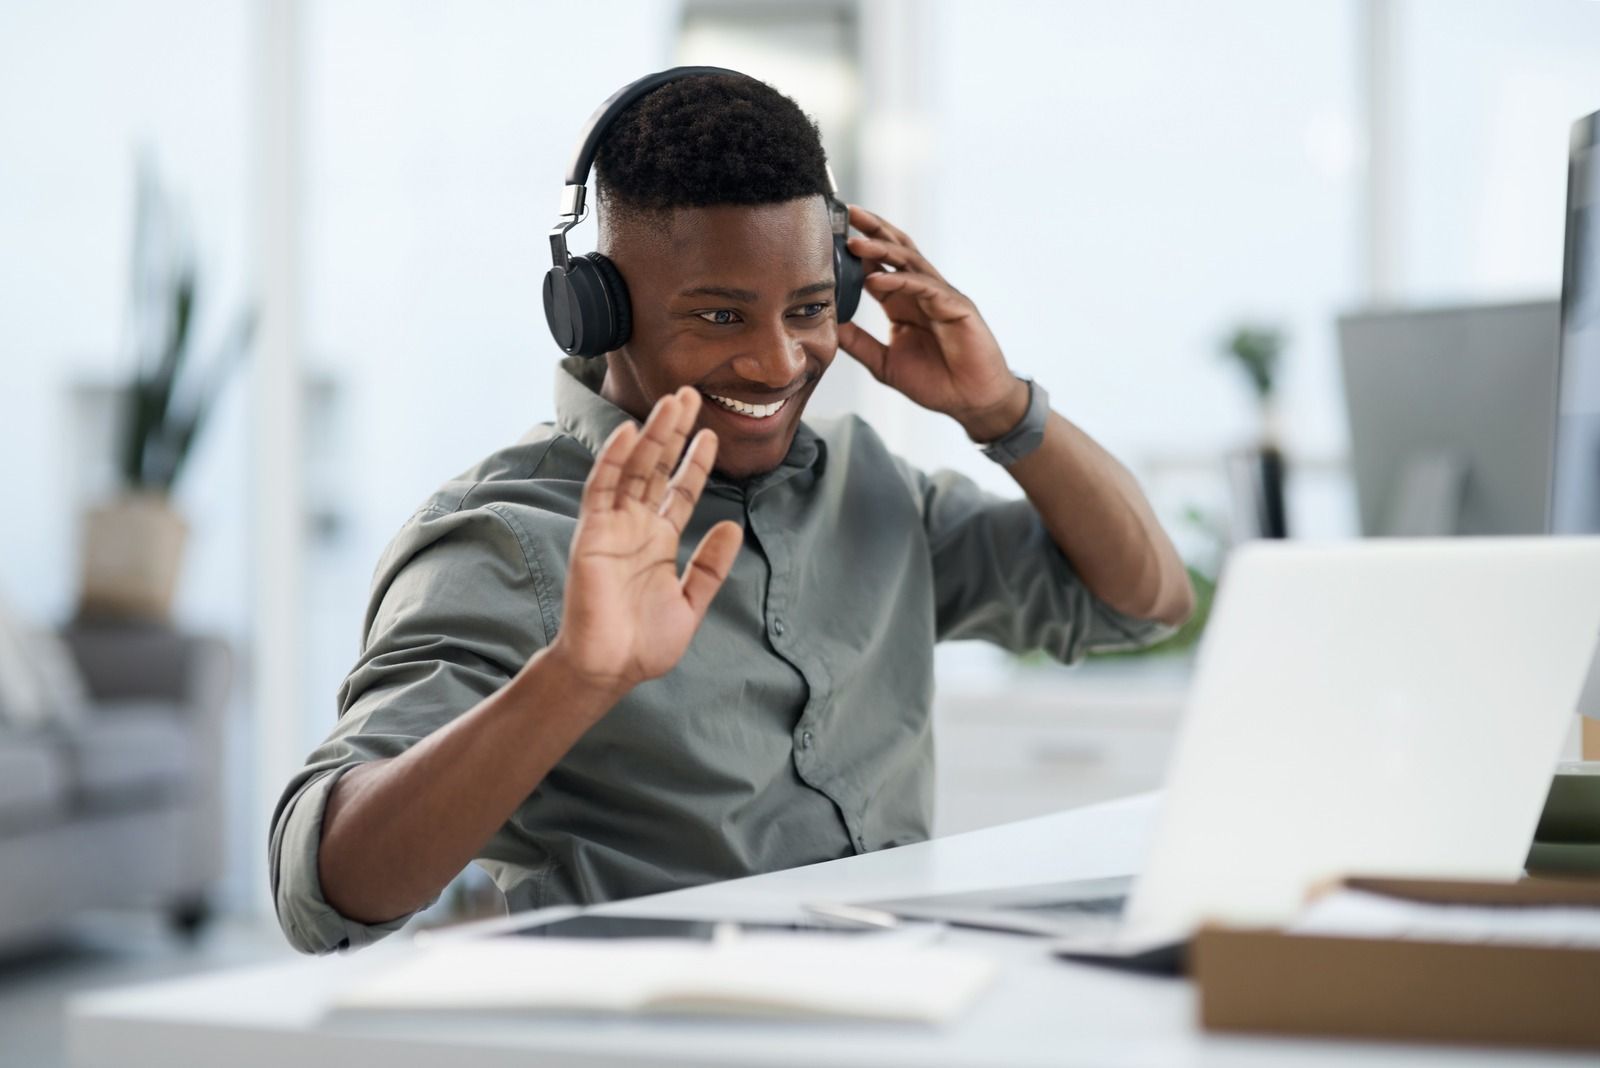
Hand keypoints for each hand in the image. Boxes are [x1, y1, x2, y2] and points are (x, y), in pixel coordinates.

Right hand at [550, 388, 743, 697]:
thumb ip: (711, 566)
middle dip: (674, 432)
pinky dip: (614, 461)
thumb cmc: (645, 644)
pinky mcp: (591, 534)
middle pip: (657, 468)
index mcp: (659, 541)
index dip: (696, 462)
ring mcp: (613, 527)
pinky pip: (602, 489)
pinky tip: (630, 433)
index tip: (712, 434)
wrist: (609, 670)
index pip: (680, 491)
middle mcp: (636, 527)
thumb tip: (733, 526)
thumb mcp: (691, 602)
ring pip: (634, 469)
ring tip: (672, 401)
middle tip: (690, 395)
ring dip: (651, 434)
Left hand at [837, 205, 1028, 441]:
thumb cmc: (935, 382)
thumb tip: (827, 326)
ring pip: (909, 261)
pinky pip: (924, 287)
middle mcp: (921, 293)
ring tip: (854, 242)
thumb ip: (858, 343)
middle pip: (896, 250)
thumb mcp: (884, 362)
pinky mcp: (956, 306)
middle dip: (873, 230)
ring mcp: (940, 296)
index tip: (830, 234)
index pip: (877, 266)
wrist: (972, 401)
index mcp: (903, 302)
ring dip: (881, 248)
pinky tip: (875, 279)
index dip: (857, 250)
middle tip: (848, 213)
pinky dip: (899, 280)